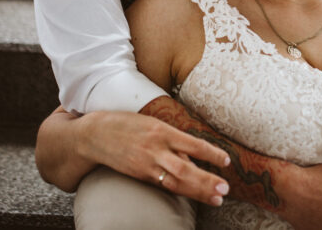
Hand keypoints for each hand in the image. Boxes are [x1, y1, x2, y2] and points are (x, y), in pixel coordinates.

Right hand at [78, 110, 232, 205]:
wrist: (95, 134)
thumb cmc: (127, 124)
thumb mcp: (152, 123)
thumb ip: (172, 138)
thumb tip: (192, 155)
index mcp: (162, 130)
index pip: (192, 143)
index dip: (211, 153)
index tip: (227, 161)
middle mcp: (155, 148)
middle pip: (185, 168)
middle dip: (206, 180)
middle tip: (225, 189)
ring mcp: (146, 164)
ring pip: (175, 181)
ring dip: (198, 191)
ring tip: (217, 198)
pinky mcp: (138, 174)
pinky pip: (162, 184)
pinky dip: (179, 189)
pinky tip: (193, 196)